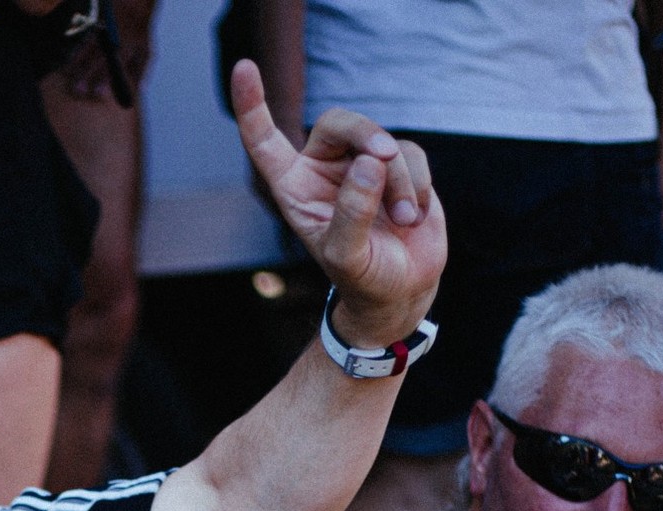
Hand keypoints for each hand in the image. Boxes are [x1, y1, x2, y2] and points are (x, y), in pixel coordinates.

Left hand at [229, 59, 445, 348]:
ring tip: (403, 222)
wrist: (401, 289)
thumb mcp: (349, 257)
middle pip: (339, 122)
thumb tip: (369, 162)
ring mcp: (360, 165)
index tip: (244, 69)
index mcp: (295, 189)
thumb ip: (352, 213)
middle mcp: (323, 170)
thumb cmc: (364, 279)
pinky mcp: (396, 165)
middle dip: (366, 135)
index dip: (252, 106)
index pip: (266, 143)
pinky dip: (418, 184)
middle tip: (385, 158)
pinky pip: (410, 153)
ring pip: (381, 141)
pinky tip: (415, 216)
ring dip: (399, 181)